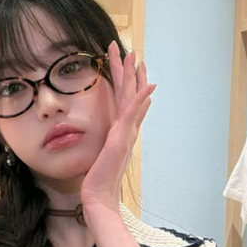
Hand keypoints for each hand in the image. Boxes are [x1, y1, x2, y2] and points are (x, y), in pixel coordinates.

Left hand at [81, 41, 156, 217]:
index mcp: (122, 131)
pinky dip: (140, 98)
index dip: (129, 82)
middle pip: (130, 94)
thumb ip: (107, 143)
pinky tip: (147, 85)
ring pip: (131, 98)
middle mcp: (128, 129)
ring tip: (135, 57)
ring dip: (134, 77)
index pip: (126, 101)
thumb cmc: (99, 178)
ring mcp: (126, 133)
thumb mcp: (101, 155)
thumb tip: (108, 136)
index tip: (130, 66)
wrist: (100, 195)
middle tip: (132, 51)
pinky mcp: (122, 138)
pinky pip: (132, 113)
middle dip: (130, 72)